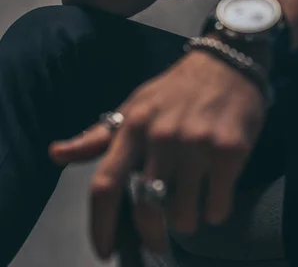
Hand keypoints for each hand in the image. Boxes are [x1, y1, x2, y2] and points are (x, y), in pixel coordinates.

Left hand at [49, 50, 266, 259]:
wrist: (227, 63)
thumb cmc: (176, 89)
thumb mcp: (135, 105)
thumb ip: (98, 135)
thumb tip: (55, 155)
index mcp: (133, 126)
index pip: (105, 185)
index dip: (100, 226)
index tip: (104, 252)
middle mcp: (161, 137)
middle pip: (146, 210)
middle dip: (151, 237)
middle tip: (158, 241)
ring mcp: (196, 145)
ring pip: (184, 216)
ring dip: (187, 220)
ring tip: (192, 202)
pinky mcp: (229, 151)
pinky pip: (217, 207)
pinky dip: (214, 211)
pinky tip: (215, 195)